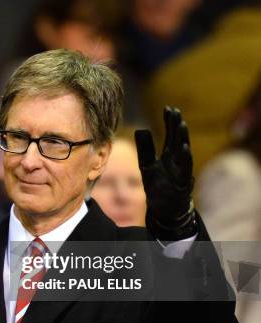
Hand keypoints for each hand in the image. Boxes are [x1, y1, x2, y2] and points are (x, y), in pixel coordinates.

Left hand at [135, 106, 195, 239]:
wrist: (164, 209)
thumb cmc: (158, 186)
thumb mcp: (147, 165)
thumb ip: (145, 148)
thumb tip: (141, 129)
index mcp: (169, 154)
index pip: (171, 134)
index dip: (170, 121)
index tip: (168, 108)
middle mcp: (177, 160)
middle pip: (178, 139)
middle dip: (176, 125)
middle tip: (175, 111)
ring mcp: (181, 170)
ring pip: (183, 151)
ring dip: (183, 138)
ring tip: (181, 124)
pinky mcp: (182, 181)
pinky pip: (186, 168)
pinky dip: (186, 158)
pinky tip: (185, 147)